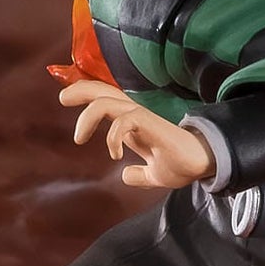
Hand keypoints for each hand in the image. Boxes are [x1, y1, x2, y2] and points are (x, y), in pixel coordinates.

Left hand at [57, 77, 215, 188]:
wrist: (202, 165)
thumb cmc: (180, 164)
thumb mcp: (154, 173)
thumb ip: (139, 174)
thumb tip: (126, 176)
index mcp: (133, 122)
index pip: (106, 98)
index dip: (86, 93)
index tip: (66, 96)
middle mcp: (135, 115)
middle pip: (103, 91)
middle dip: (80, 90)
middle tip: (62, 98)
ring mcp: (143, 118)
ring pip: (108, 102)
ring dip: (88, 116)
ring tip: (78, 138)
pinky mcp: (152, 124)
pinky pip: (125, 120)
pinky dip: (113, 136)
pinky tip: (115, 155)